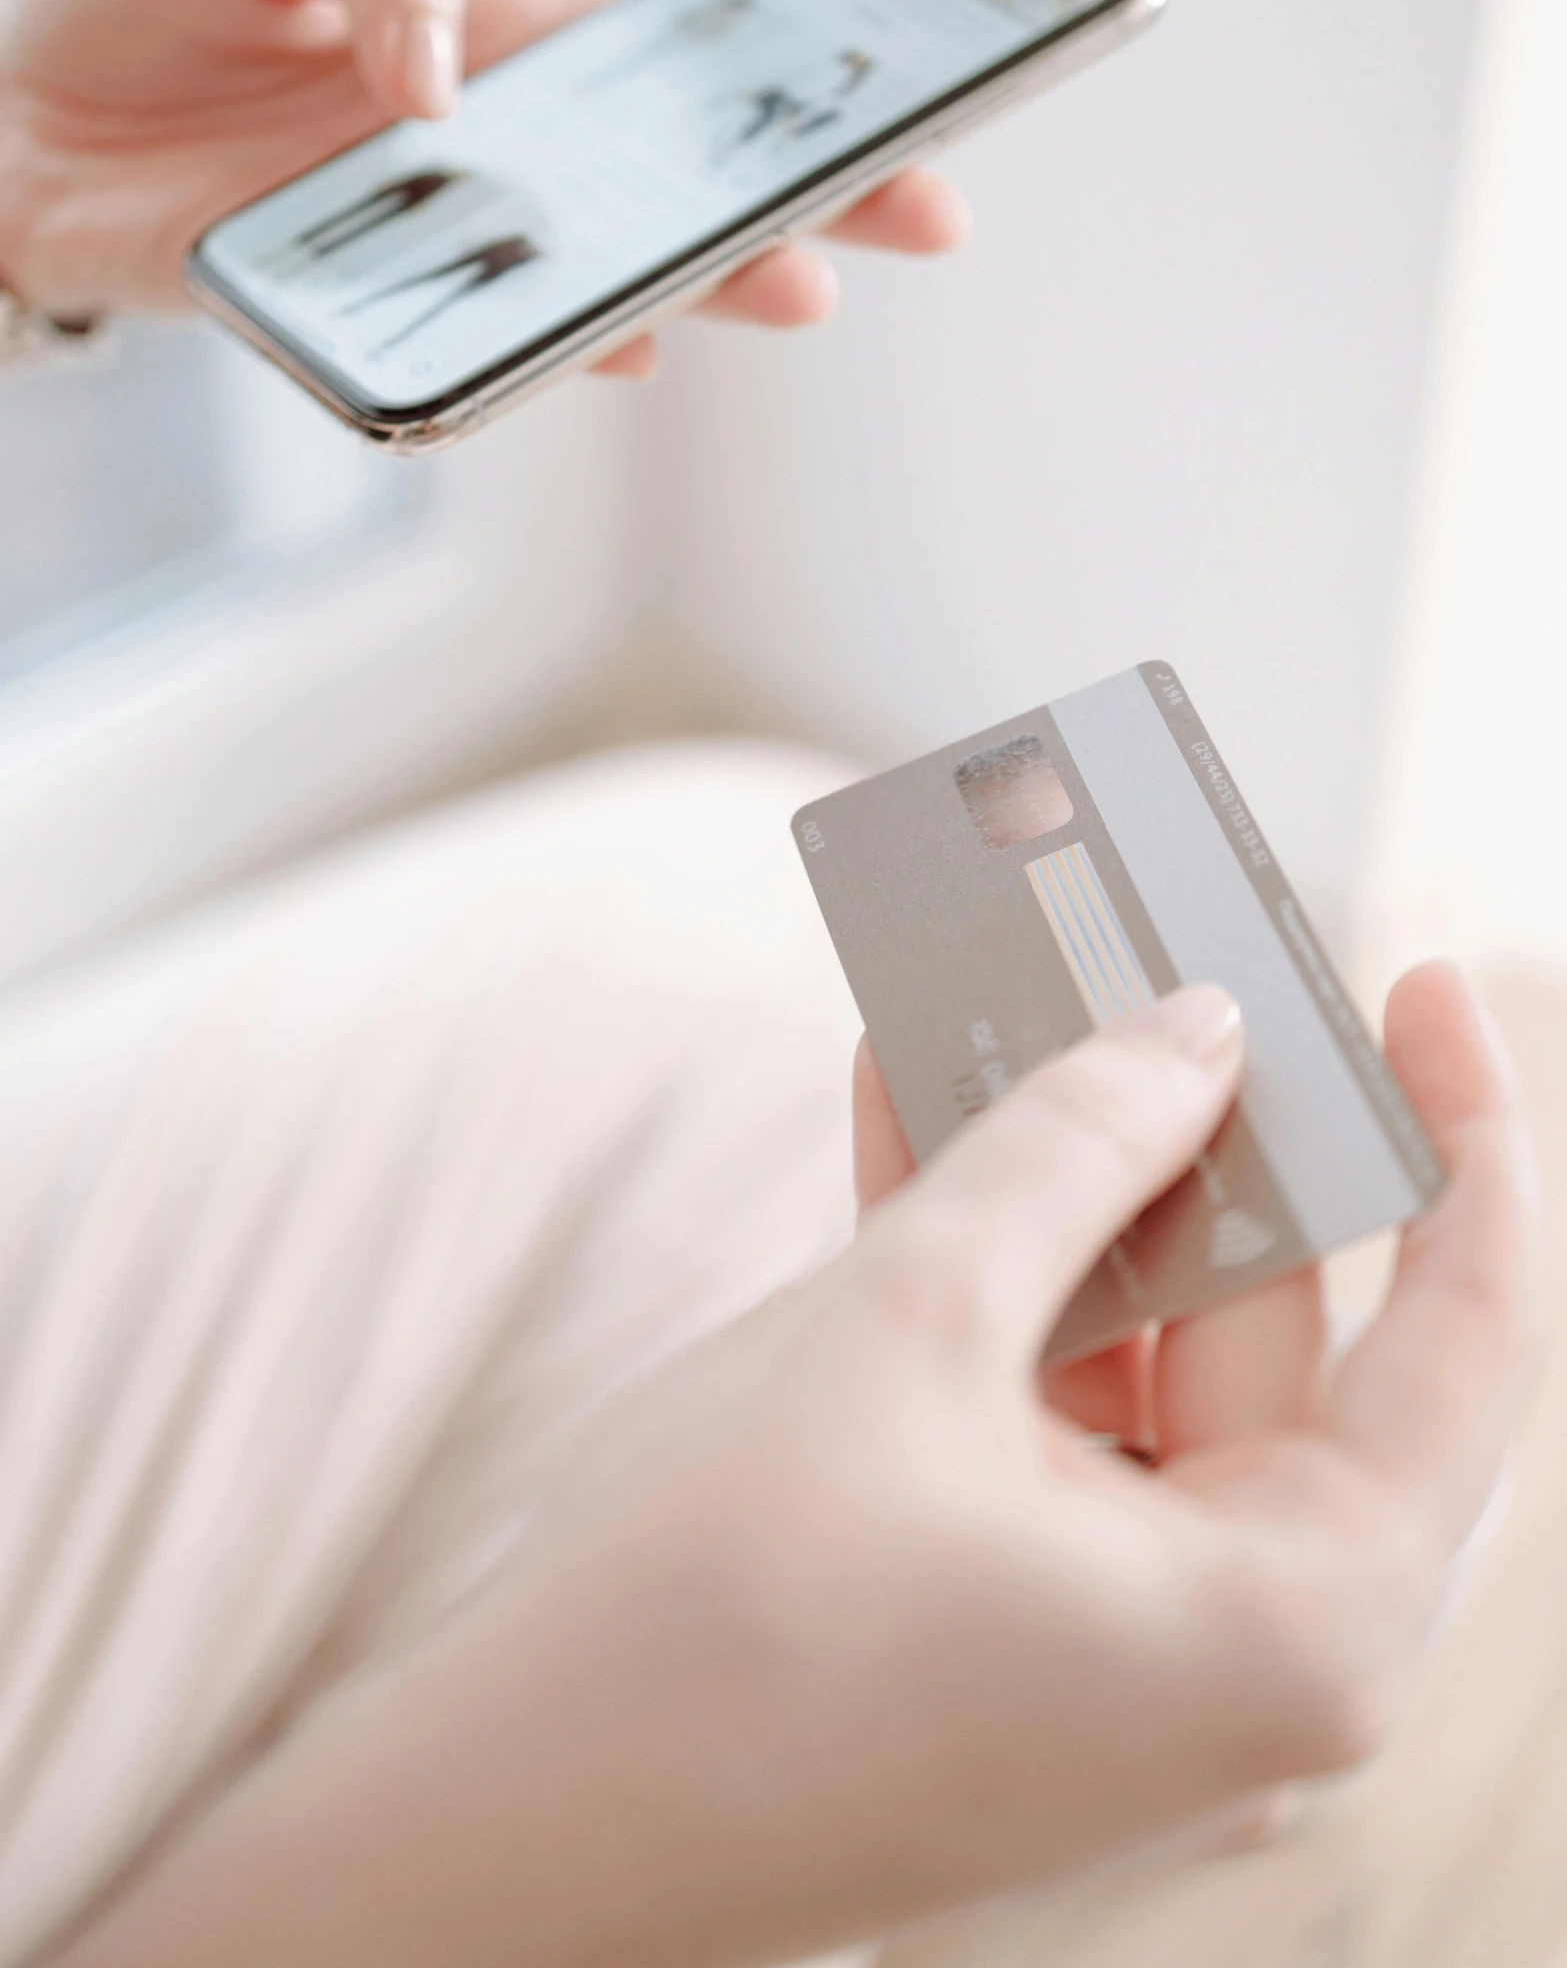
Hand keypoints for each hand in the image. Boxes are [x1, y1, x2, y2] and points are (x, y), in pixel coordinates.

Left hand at [0, 0, 968, 365]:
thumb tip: (452, 82)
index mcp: (482, 32)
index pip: (656, 65)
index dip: (775, 84)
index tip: (897, 102)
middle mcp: (477, 150)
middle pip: (662, 185)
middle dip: (793, 199)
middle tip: (917, 220)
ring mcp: (426, 242)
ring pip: (590, 274)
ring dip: (696, 283)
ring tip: (792, 289)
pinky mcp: (356, 318)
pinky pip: (471, 346)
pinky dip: (541, 351)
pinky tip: (619, 342)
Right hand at [55, 965, 1534, 1967]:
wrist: (502, 1838)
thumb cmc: (713, 1617)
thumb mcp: (908, 1322)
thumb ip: (1070, 1148)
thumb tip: (1190, 1031)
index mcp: (1300, 1623)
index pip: (1471, 1334)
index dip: (1462, 1130)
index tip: (1411, 981)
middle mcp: (1250, 1661)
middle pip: (1282, 1332)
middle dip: (1193, 1136)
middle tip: (1147, 970)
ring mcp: (1134, 1655)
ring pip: (1144, 1360)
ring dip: (1059, 1187)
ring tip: (1000, 1002)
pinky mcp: (1026, 1636)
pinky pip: (1051, 1418)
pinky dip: (991, 1286)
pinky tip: (904, 1113)